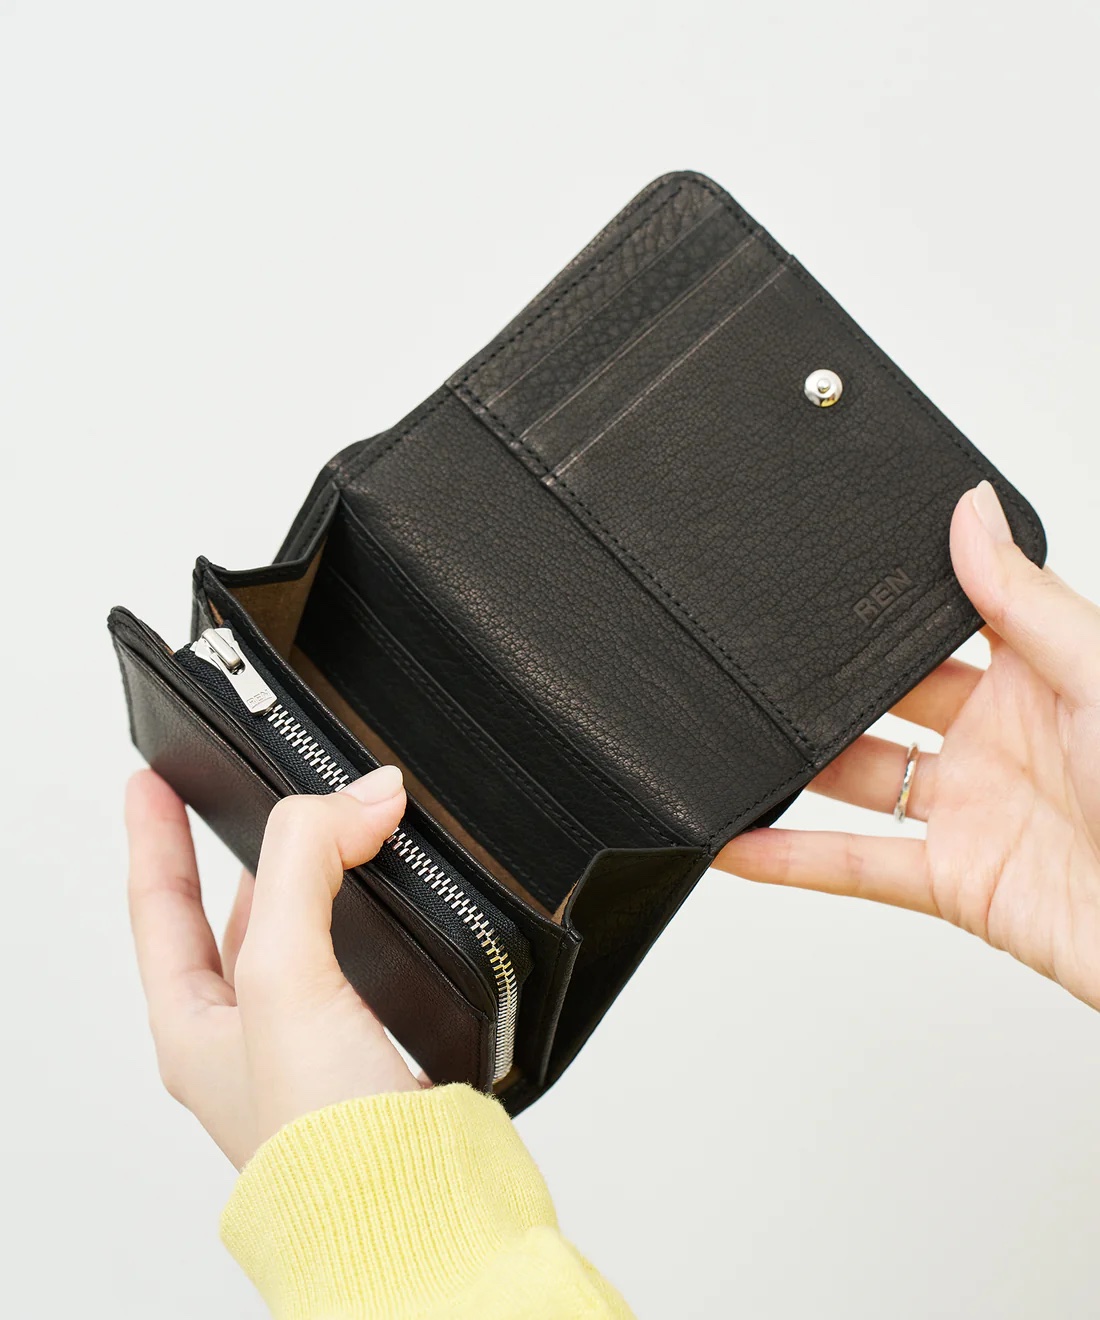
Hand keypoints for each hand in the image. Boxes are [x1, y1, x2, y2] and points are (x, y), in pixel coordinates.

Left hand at [125, 763, 422, 1168]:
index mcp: (195, 1026)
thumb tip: (356, 798)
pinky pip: (358, 962)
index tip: (148, 781)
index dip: (151, 837)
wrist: (413, 1214)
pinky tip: (390, 907)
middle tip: (246, 795)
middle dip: (242, 853)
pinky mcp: (372, 1050)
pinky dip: (370, 918)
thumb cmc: (326, 1143)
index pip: (159, 908)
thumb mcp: (285, 980)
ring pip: (302, 938)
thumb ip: (308, 870)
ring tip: (330, 831)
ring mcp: (309, 1047)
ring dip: (315, 880)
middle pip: (230, 918)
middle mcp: (246, 1038)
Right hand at [717, 481, 1099, 1011]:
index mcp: (1042, 673)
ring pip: (861, 775)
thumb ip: (1026, 599)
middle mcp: (1001, 736)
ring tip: (744, 737)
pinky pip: (857, 864)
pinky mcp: (955, 878)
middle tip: (771, 655)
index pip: (951, 619)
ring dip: (802, 763)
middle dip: (832, 676)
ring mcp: (973, 809)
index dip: (896, 599)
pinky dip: (793, 860)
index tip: (833, 569)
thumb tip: (971, 512)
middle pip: (889, 695)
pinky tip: (742, 842)